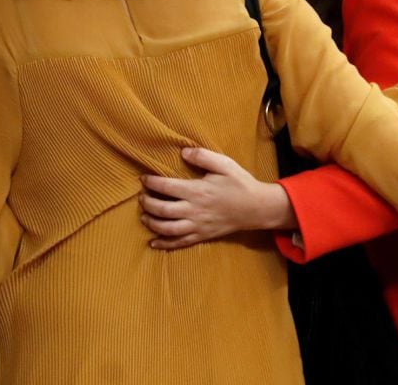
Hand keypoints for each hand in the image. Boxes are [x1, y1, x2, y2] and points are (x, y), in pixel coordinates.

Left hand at [139, 148, 295, 249]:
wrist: (256, 208)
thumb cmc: (240, 184)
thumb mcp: (224, 164)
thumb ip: (203, 156)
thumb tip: (183, 152)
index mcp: (197, 191)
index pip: (166, 187)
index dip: (151, 182)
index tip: (143, 178)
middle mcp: (193, 210)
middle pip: (161, 209)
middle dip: (147, 203)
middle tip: (141, 197)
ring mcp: (197, 225)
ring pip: (167, 229)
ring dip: (151, 223)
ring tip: (143, 216)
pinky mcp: (202, 236)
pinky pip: (180, 243)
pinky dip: (164, 244)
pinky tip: (153, 243)